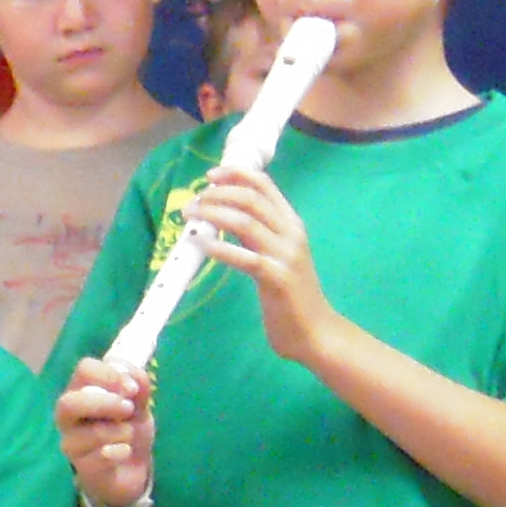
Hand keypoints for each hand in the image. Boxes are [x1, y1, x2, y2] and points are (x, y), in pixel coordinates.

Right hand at [56, 357, 154, 506]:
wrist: (131, 469)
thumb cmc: (127, 428)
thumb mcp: (138, 403)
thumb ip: (138, 385)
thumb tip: (131, 379)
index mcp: (80, 392)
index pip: (84, 370)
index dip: (110, 375)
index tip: (132, 388)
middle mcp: (68, 417)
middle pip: (70, 403)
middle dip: (105, 403)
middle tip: (129, 409)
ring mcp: (72, 444)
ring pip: (94, 432)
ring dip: (122, 431)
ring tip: (128, 435)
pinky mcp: (84, 468)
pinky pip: (104, 456)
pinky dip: (122, 451)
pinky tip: (125, 452)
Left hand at [202, 170, 344, 366]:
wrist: (315, 331)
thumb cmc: (291, 294)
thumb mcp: (276, 254)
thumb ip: (256, 234)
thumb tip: (223, 214)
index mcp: (292, 223)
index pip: (265, 185)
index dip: (236, 175)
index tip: (210, 176)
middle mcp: (291, 233)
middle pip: (251, 199)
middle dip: (217, 194)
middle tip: (193, 202)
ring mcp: (286, 255)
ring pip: (246, 222)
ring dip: (213, 214)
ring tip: (190, 217)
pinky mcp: (277, 279)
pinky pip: (245, 258)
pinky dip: (221, 248)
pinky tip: (202, 244)